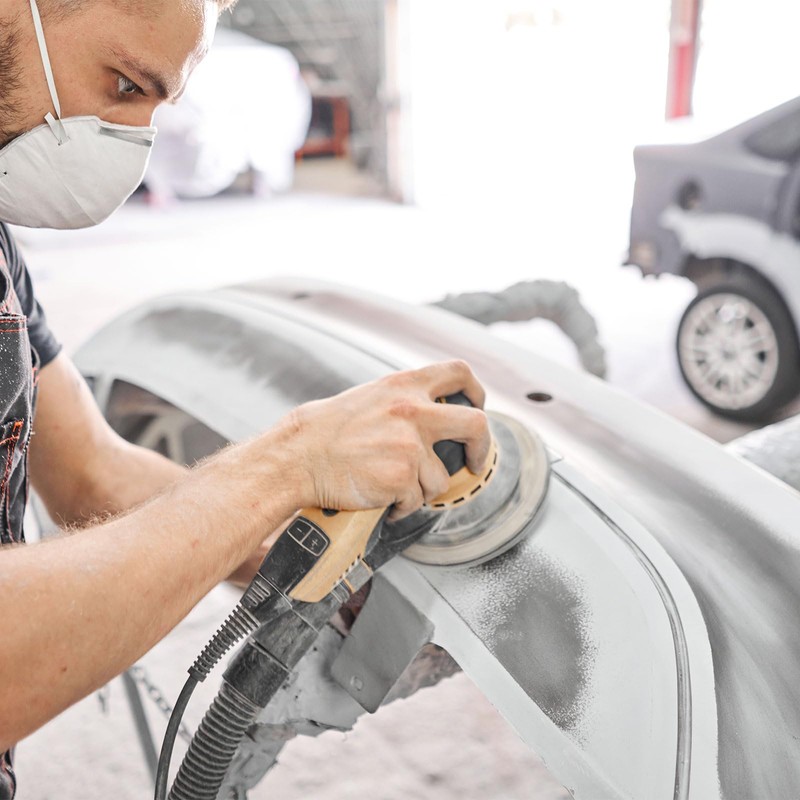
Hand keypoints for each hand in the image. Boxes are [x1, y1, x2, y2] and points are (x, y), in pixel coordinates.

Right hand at [285, 360, 490, 517]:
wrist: (298, 457)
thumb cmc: (327, 431)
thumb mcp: (371, 398)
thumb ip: (405, 400)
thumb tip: (437, 415)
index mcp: (404, 385)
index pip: (458, 372)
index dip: (476, 391)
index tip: (477, 407)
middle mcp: (413, 410)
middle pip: (476, 424)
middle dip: (481, 448)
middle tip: (472, 462)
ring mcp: (410, 444)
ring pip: (440, 478)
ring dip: (420, 489)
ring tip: (390, 486)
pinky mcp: (402, 476)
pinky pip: (417, 501)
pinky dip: (402, 507)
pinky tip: (381, 498)